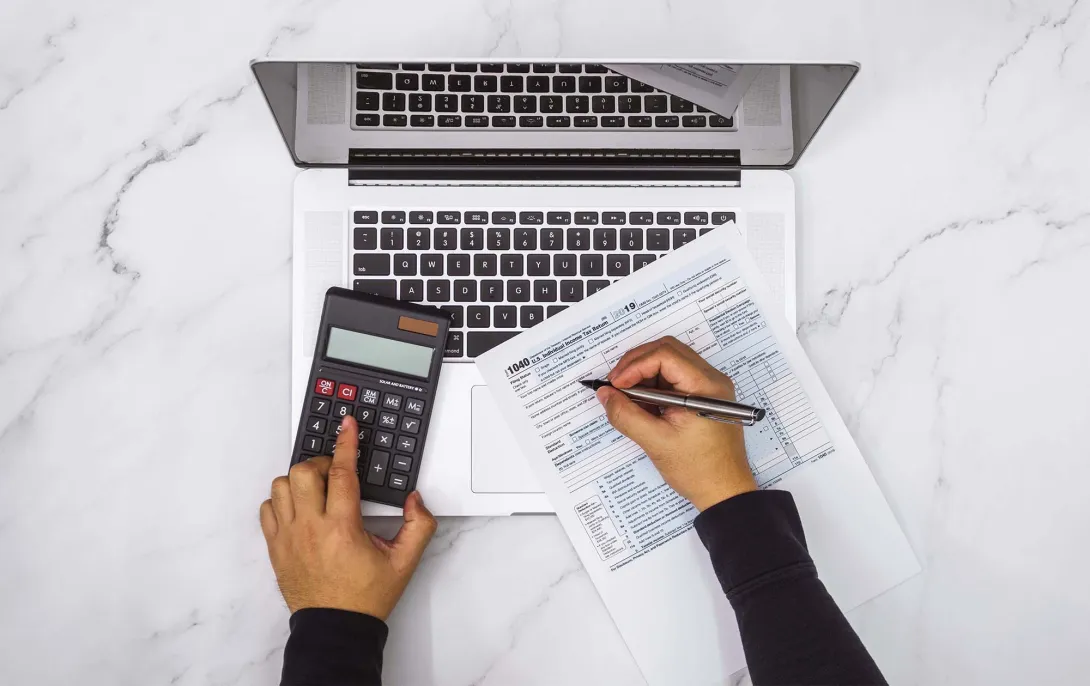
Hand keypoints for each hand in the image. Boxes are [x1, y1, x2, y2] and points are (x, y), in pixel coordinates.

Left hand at [260, 416, 436, 619]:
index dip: (345, 443)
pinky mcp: (275, 547)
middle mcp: (311, 528)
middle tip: (335, 472)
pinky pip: (267, 509)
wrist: (336, 627)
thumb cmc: (365, 597)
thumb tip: (415, 499)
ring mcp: (288, 537)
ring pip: (281, 486)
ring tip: (316, 490)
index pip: (340, 473)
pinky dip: (280, 500)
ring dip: (299, 480)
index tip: (347, 424)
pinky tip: (298, 508)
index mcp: (342, 528)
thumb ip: (419, 525)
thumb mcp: (405, 562)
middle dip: (321, 463)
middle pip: (304, 472)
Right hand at [597, 336, 756, 510]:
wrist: (724, 491)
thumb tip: (605, 394)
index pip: (665, 355)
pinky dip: (654, 385)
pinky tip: (643, 404)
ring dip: (644, 374)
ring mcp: (709, 387)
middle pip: (667, 351)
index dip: (634, 365)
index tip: (615, 384)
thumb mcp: (655, 442)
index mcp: (705, 387)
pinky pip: (675, 378)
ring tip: (627, 397)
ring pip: (670, 363)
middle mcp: (711, 380)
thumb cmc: (700, 470)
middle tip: (616, 385)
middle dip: (636, 364)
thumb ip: (626, 415)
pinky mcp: (703, 397)